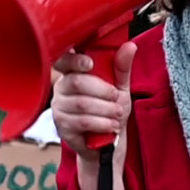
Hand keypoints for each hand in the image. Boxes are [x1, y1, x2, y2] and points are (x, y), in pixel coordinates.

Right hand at [51, 43, 136, 162]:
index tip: (90, 64)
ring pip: (82, 103)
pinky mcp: (62, 127)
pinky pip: (82, 121)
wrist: (108, 143)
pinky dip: (101, 123)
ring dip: (106, 110)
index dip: (74, 60)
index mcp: (72, 73)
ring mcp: (59, 108)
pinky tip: (110, 126)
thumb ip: (122, 68)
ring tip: (117, 115)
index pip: (64, 60)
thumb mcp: (120, 87)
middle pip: (77, 82)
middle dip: (103, 91)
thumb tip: (130, 46)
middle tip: (117, 100)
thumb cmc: (110, 111)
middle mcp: (61, 88)